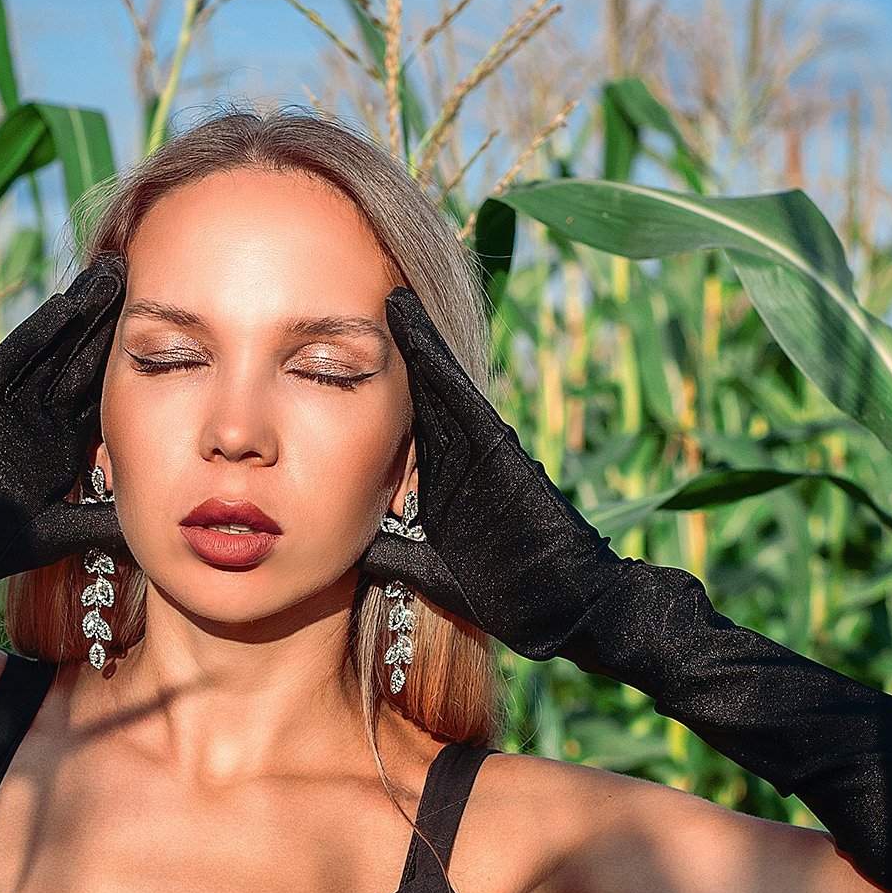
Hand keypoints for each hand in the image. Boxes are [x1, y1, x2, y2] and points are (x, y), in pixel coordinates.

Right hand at [0, 252, 127, 584]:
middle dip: (110, 320)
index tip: (167, 327)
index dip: (131, 360)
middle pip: (83, 359)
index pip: (104, 393)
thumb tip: (153, 522)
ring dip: (82, 312)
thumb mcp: (56, 533)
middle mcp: (40, 416)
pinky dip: (39, 334)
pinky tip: (67, 305)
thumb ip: (100, 522)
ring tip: (111, 273)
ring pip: (54, 349)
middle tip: (141, 275)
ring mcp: (9, 402)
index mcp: (62, 444)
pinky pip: (14, 360)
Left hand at [362, 283, 625, 659]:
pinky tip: (404, 314)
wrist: (564, 603)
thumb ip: (390, 551)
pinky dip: (431, 350)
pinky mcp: (493, 439)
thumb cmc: (507, 594)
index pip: (395, 428)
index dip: (364, 392)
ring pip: (432, 377)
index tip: (327, 356)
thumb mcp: (426, 569)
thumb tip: (343, 541)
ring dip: (408, 333)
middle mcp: (455, 454)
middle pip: (412, 391)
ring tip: (377, 288)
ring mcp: (477, 443)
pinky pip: (455, 387)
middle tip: (351, 294)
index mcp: (438, 483)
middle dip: (384, 348)